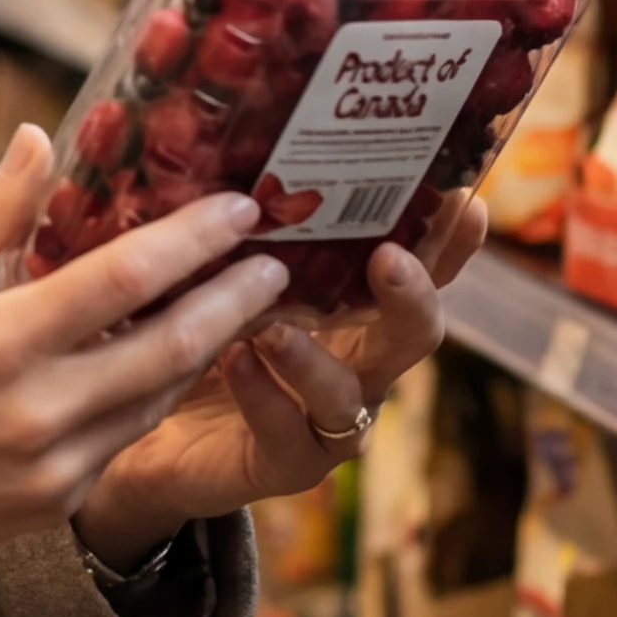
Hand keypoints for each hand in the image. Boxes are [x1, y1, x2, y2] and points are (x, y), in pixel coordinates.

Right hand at [0, 126, 298, 608]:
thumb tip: (39, 141)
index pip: (124, 280)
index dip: (193, 240)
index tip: (239, 209)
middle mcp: (38, 411)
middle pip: (169, 346)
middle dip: (233, 300)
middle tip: (274, 261)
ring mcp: (52, 468)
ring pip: (157, 399)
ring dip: (207, 350)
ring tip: (242, 305)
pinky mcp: (54, 506)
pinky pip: (125, 442)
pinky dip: (155, 396)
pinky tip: (174, 362)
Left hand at [71, 181, 479, 564]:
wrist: (148, 436)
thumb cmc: (192, 336)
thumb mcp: (219, 275)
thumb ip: (243, 231)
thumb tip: (238, 152)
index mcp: (353, 312)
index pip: (418, 272)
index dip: (450, 244)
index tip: (468, 201)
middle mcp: (357, 366)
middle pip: (414, 336)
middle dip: (411, 296)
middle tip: (388, 258)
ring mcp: (326, 422)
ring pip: (349, 395)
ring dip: (316, 360)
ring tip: (276, 329)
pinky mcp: (285, 464)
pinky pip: (287, 436)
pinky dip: (264, 397)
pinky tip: (236, 362)